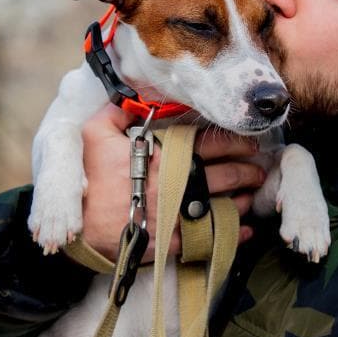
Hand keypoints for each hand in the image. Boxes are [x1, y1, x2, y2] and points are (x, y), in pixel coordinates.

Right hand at [78, 104, 262, 261]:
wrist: (77, 226)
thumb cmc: (88, 177)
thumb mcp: (95, 134)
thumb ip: (119, 111)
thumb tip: (137, 94)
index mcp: (163, 155)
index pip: (210, 144)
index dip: (235, 143)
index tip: (251, 143)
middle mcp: (175, 182)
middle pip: (224, 174)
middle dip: (248, 171)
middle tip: (260, 169)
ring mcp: (175, 213)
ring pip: (222, 205)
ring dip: (243, 200)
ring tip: (253, 195)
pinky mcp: (171, 242)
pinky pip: (209, 237)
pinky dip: (232, 234)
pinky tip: (245, 230)